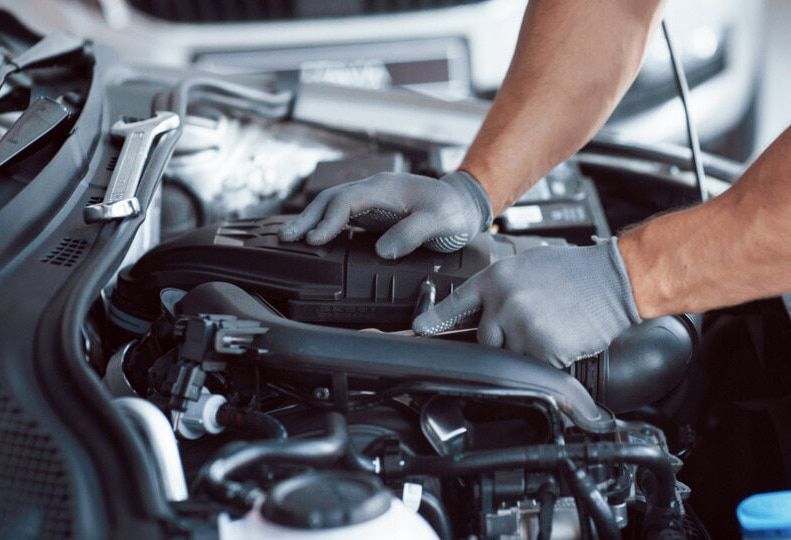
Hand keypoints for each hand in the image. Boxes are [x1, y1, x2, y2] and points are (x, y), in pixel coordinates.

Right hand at [278, 171, 492, 258]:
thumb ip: (413, 233)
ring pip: (333, 205)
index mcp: (386, 188)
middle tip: (286, 238)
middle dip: (307, 218)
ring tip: (289, 237)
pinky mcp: (373, 212)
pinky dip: (324, 223)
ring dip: (311, 220)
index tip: (314, 239)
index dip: (329, 220)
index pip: (347, 201)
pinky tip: (314, 236)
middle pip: (331, 199)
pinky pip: (342, 214)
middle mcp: (374, 190)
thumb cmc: (454, 212)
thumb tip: (383, 250)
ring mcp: (372, 200)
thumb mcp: (440, 222)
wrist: (464, 204)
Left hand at [412, 238, 641, 367]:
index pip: (455, 304)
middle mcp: (503, 302)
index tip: (418, 331)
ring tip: (552, 325)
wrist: (614, 279)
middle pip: (484, 339)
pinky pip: (536, 366)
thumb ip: (499, 288)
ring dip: (528, 349)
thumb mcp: (526, 267)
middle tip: (534, 321)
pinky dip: (548, 359)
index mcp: (496, 278)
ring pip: (511, 355)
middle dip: (503, 338)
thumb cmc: (574, 271)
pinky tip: (563, 336)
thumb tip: (481, 309)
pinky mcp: (543, 349)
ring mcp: (521, 327)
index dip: (433, 320)